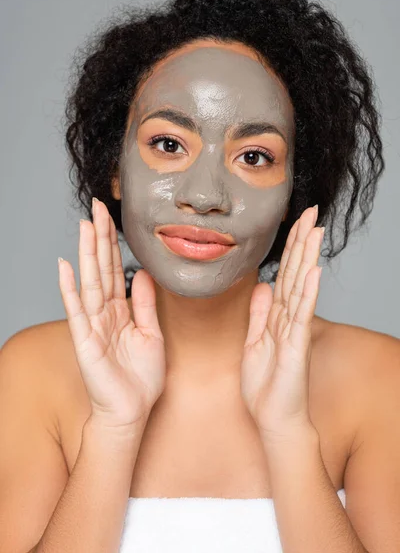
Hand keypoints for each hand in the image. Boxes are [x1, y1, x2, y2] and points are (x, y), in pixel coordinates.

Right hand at [58, 198, 165, 430]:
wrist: (132, 412)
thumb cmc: (141, 378)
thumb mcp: (151, 335)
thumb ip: (145, 305)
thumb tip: (144, 275)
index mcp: (121, 311)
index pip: (117, 269)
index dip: (115, 244)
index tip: (113, 217)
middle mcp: (104, 313)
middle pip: (102, 268)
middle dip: (100, 237)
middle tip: (98, 207)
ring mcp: (93, 325)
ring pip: (90, 282)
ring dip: (86, 254)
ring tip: (85, 226)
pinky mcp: (85, 341)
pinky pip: (78, 311)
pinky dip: (70, 289)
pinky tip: (64, 267)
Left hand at [240, 206, 323, 445]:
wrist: (273, 418)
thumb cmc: (266, 385)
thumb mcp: (255, 342)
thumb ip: (260, 314)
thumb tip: (264, 286)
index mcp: (278, 316)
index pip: (286, 274)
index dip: (290, 248)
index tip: (295, 222)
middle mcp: (290, 318)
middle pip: (297, 273)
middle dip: (302, 242)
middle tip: (311, 212)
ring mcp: (295, 330)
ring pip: (302, 286)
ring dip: (308, 257)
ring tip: (315, 230)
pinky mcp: (297, 346)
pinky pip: (302, 314)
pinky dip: (308, 292)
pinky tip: (314, 270)